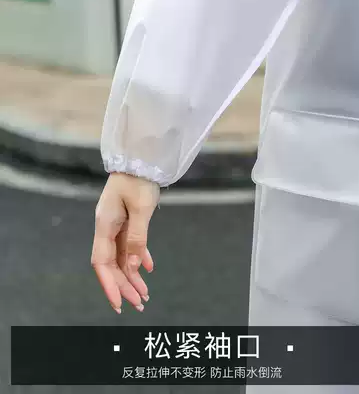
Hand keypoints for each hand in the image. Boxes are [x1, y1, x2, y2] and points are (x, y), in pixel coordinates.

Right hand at [91, 173, 159, 313]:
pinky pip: (131, 245)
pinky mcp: (127, 221)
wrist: (142, 161)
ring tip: (145, 294)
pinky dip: (139, 257)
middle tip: (139, 303)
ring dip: (132, 276)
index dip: (109, 284)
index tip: (119, 304)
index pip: (102, 262)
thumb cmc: (139, 181)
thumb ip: (137, 238)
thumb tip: (133, 268)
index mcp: (105, 225)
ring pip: (122, 257)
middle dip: (124, 285)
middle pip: (112, 263)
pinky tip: (149, 269)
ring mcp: (116, 225)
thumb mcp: (141, 209)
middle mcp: (107, 228)